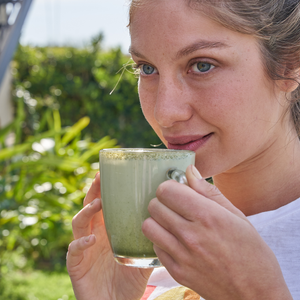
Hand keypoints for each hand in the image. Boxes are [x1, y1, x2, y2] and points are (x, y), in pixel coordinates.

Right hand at [66, 173, 152, 299]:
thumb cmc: (130, 281)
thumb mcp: (143, 257)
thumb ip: (152, 241)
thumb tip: (171, 223)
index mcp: (108, 231)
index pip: (105, 204)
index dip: (105, 189)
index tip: (110, 173)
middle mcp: (95, 235)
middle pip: (89, 206)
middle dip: (93, 191)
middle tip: (99, 177)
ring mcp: (84, 248)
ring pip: (79, 223)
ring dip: (86, 211)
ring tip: (98, 204)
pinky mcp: (77, 264)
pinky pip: (74, 250)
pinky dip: (81, 243)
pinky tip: (91, 240)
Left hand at [142, 165, 291, 299]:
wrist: (255, 294)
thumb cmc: (251, 252)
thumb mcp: (237, 216)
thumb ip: (209, 192)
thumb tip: (189, 171)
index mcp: (207, 216)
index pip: (167, 190)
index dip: (170, 186)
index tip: (178, 190)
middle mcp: (191, 235)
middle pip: (154, 205)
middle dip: (162, 201)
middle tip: (175, 205)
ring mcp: (182, 255)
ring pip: (148, 226)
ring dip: (157, 220)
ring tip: (171, 222)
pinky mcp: (177, 272)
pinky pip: (155, 247)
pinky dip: (161, 240)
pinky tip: (175, 240)